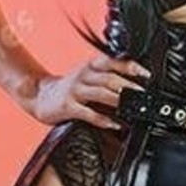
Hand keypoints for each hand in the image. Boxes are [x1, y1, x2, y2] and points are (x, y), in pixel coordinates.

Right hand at [28, 54, 150, 128]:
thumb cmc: (69, 88)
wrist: (39, 96)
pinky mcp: (68, 106)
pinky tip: (114, 124)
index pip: (112, 61)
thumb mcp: (86, 76)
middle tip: (143, 95)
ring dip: (118, 100)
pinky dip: (103, 119)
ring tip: (132, 108)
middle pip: (109, 78)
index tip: (146, 74)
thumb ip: (105, 77)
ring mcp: (74, 91)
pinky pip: (88, 113)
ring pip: (100, 93)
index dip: (130, 66)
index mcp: (90, 66)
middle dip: (129, 86)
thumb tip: (133, 85)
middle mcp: (83, 75)